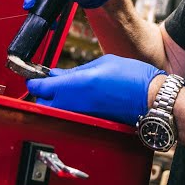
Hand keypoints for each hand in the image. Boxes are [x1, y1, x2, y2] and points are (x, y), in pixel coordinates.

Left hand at [28, 54, 164, 124]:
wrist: (152, 99)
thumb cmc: (132, 78)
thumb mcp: (101, 64)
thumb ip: (75, 71)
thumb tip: (57, 75)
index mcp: (75, 85)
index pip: (40, 86)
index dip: (33, 80)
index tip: (32, 75)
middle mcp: (74, 103)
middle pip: (43, 101)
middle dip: (42, 92)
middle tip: (47, 81)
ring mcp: (81, 114)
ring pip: (56, 110)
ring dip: (54, 99)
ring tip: (63, 88)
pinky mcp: (89, 121)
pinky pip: (69, 114)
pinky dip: (68, 106)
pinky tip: (77, 96)